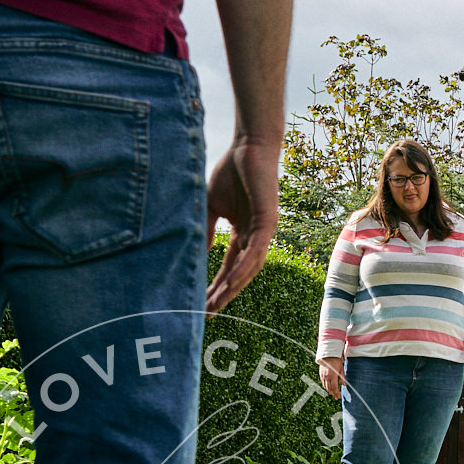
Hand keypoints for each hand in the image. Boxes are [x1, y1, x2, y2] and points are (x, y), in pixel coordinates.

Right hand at [205, 137, 280, 312]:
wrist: (249, 148)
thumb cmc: (231, 172)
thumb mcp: (211, 206)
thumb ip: (204, 230)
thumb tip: (194, 254)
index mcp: (242, 234)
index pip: (228, 267)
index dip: (215, 286)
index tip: (199, 304)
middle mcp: (255, 237)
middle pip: (238, 274)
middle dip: (222, 295)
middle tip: (205, 316)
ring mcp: (264, 231)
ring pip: (248, 268)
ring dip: (232, 288)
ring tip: (215, 306)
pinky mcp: (269, 222)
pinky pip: (256, 251)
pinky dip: (244, 268)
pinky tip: (231, 283)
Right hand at [318, 357, 344, 394]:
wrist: (328, 355)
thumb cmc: (336, 361)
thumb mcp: (341, 369)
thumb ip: (342, 377)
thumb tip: (344, 385)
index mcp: (333, 376)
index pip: (335, 388)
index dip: (337, 393)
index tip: (339, 397)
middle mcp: (327, 377)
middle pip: (330, 388)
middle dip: (333, 394)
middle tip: (336, 397)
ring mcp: (323, 376)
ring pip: (325, 386)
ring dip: (329, 391)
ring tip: (333, 394)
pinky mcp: (321, 374)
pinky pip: (323, 383)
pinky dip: (326, 387)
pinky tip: (328, 388)